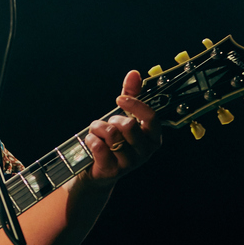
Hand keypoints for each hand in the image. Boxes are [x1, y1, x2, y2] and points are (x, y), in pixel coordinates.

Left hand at [80, 70, 160, 187]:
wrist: (99, 170)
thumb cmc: (114, 140)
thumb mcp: (123, 116)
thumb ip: (131, 95)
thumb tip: (134, 73)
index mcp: (153, 138)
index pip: (151, 118)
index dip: (135, 105)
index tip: (119, 99)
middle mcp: (145, 152)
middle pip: (129, 125)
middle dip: (112, 120)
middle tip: (107, 124)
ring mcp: (130, 163)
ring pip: (112, 134)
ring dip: (97, 128)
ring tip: (97, 132)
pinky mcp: (112, 170)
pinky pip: (98, 146)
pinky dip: (90, 139)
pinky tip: (91, 142)